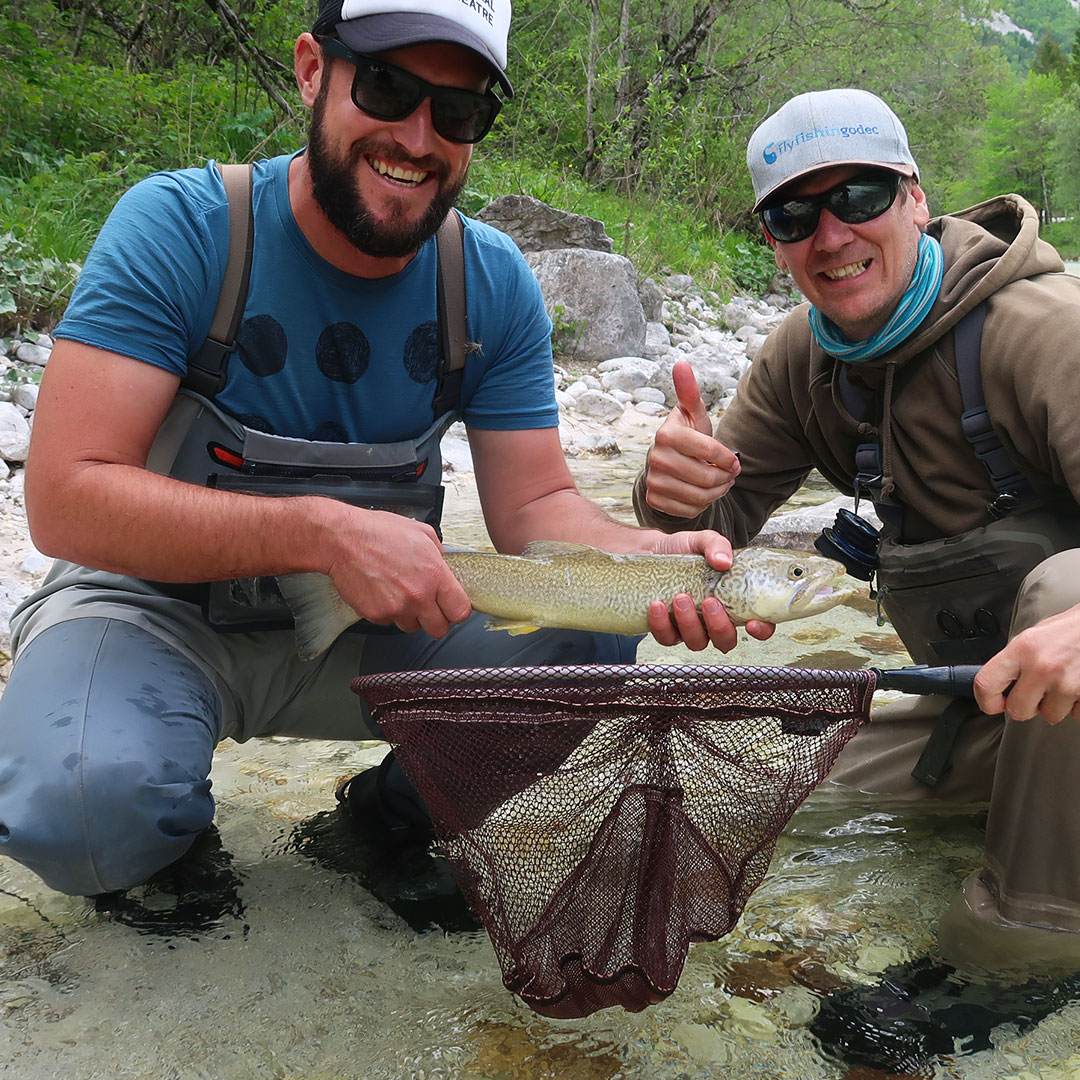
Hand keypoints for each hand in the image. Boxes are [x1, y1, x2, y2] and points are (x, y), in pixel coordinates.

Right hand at [323, 505, 472, 637]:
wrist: (342, 539)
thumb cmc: (378, 532)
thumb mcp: (421, 532)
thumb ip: (440, 554)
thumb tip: (447, 567)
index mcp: (434, 575)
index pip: (460, 612)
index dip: (456, 611)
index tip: (451, 607)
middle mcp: (417, 596)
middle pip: (439, 629)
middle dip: (436, 620)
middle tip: (428, 606)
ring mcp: (396, 608)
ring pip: (412, 627)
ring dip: (410, 615)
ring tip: (399, 592)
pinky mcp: (376, 615)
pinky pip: (389, 621)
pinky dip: (388, 611)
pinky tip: (382, 591)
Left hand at [640, 528, 774, 651]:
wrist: (650, 551)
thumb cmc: (683, 550)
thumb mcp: (702, 540)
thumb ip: (717, 545)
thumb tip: (723, 561)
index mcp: (734, 602)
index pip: (759, 624)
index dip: (761, 630)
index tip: (752, 623)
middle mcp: (714, 619)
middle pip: (725, 641)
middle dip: (719, 626)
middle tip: (708, 602)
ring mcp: (691, 628)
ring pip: (697, 642)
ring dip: (689, 624)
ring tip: (680, 597)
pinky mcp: (667, 630)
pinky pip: (667, 638)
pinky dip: (662, 624)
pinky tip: (657, 605)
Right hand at [644, 360, 741, 517]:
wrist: (667, 465)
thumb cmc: (687, 437)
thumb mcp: (693, 415)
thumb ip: (690, 392)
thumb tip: (681, 363)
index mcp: (667, 434)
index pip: (710, 450)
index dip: (728, 458)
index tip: (734, 461)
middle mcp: (656, 457)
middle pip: (707, 477)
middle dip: (725, 478)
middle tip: (729, 475)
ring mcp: (653, 480)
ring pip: (700, 496)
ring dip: (717, 492)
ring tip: (720, 484)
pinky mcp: (654, 500)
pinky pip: (690, 510)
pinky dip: (703, 505)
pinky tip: (704, 494)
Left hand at [974, 604, 1079, 722]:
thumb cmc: (1071, 630)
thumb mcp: (1034, 637)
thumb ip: (1016, 660)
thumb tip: (1001, 683)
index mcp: (1023, 649)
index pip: (986, 684)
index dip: (986, 700)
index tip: (993, 704)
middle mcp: (1042, 667)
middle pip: (1018, 710)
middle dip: (1027, 707)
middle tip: (1036, 694)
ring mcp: (1066, 683)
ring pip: (1050, 716)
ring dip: (1056, 705)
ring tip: (1064, 683)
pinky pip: (1076, 716)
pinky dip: (1077, 706)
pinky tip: (1078, 687)